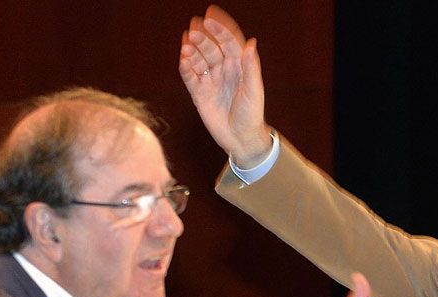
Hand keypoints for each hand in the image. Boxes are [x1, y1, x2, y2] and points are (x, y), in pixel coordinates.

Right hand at [179, 5, 272, 165]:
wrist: (241, 139)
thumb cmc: (252, 115)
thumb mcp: (254, 90)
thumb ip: (251, 67)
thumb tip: (251, 42)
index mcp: (239, 66)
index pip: (228, 42)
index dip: (220, 29)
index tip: (210, 17)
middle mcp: (223, 70)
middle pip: (211, 48)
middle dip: (203, 36)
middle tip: (195, 27)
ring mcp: (210, 81)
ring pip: (199, 59)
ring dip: (192, 50)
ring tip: (187, 43)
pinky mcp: (199, 93)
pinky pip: (190, 76)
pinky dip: (185, 67)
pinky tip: (182, 59)